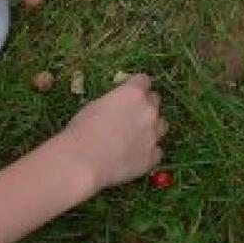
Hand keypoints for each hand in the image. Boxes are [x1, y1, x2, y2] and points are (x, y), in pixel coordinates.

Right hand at [61, 76, 165, 192]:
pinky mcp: (152, 156)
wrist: (83, 162)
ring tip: (134, 138)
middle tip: (130, 117)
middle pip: (155, 101)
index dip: (135, 86)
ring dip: (151, 128)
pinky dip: (149, 152)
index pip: (143, 80)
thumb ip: (113, 102)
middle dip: (145, 106)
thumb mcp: (94, 106)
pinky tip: (135, 156)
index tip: (128, 94)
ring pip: (161, 125)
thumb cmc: (81, 131)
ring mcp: (153, 134)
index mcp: (134, 93)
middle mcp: (149, 110)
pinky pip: (157, 151)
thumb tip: (116, 107)